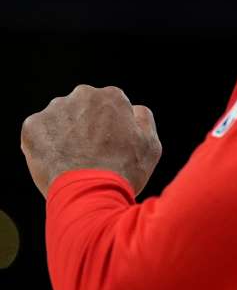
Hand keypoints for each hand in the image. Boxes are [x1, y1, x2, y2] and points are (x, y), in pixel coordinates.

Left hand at [21, 85, 162, 198]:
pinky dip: (45, 144)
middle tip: (91, 152)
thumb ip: (143, 118)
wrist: (90, 194)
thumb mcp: (151, 143)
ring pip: (60, 118)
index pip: (110, 104)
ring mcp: (55, 110)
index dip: (111, 125)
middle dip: (85, 124)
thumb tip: (132, 109)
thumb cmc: (124, 171)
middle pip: (83, 107)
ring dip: (64, 132)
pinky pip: (39, 132)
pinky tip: (57, 161)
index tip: (109, 143)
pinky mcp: (33, 126)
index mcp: (111, 96)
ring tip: (73, 159)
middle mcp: (82, 95)